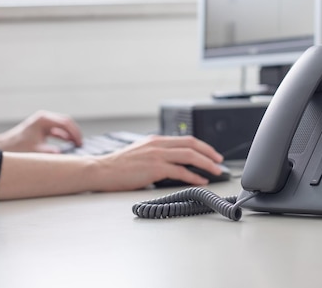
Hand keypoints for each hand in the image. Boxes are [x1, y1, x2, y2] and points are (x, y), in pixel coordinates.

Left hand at [0, 110, 81, 152]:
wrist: (3, 147)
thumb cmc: (17, 147)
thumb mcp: (35, 151)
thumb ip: (50, 153)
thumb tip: (63, 155)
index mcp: (43, 119)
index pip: (65, 123)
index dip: (75, 133)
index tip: (80, 143)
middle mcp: (44, 118)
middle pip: (66, 122)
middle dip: (75, 132)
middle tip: (81, 143)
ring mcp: (43, 122)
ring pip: (63, 125)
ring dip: (70, 134)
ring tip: (77, 144)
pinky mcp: (42, 128)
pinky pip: (57, 129)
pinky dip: (64, 136)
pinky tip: (68, 143)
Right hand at [91, 135, 224, 190]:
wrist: (102, 170)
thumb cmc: (118, 166)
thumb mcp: (140, 153)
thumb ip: (156, 154)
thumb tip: (173, 162)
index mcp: (156, 140)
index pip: (185, 139)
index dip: (202, 146)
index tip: (211, 153)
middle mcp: (158, 144)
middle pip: (191, 144)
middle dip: (209, 152)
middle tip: (219, 161)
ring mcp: (156, 155)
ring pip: (189, 156)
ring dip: (206, 164)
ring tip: (215, 172)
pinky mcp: (154, 168)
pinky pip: (180, 171)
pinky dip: (194, 177)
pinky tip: (201, 182)